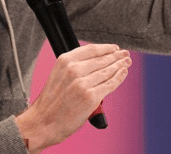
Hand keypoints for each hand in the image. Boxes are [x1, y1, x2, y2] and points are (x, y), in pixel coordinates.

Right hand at [15, 44, 130, 152]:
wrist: (43, 122)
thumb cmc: (50, 102)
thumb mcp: (57, 75)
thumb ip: (74, 68)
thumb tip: (94, 63)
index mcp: (64, 61)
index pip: (91, 49)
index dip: (106, 48)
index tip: (114, 48)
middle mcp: (74, 70)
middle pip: (102, 59)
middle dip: (116, 56)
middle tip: (125, 55)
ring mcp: (83, 83)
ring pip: (108, 71)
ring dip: (120, 66)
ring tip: (126, 63)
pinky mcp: (91, 97)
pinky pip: (110, 84)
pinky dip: (119, 78)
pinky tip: (123, 74)